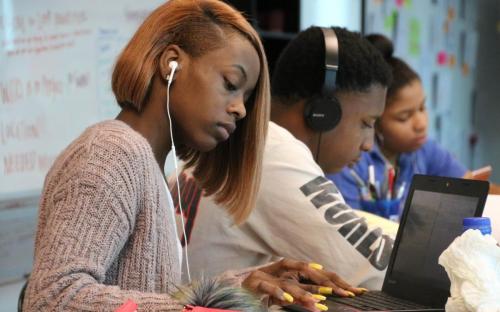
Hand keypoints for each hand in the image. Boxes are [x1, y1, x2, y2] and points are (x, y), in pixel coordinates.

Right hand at [242, 259, 366, 310]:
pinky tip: (289, 301)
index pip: (316, 272)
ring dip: (303, 293)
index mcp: (290, 270)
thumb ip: (301, 295)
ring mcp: (268, 275)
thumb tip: (321, 302)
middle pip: (306, 271)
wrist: (234, 290)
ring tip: (317, 304)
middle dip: (324, 282)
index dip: (334, 280)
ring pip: (288, 283)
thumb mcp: (285, 293)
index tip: (352, 291)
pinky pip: (269, 288)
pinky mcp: (255, 283)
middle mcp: (280, 270)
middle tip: (341, 294)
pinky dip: (279, 293)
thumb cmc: (262, 291)